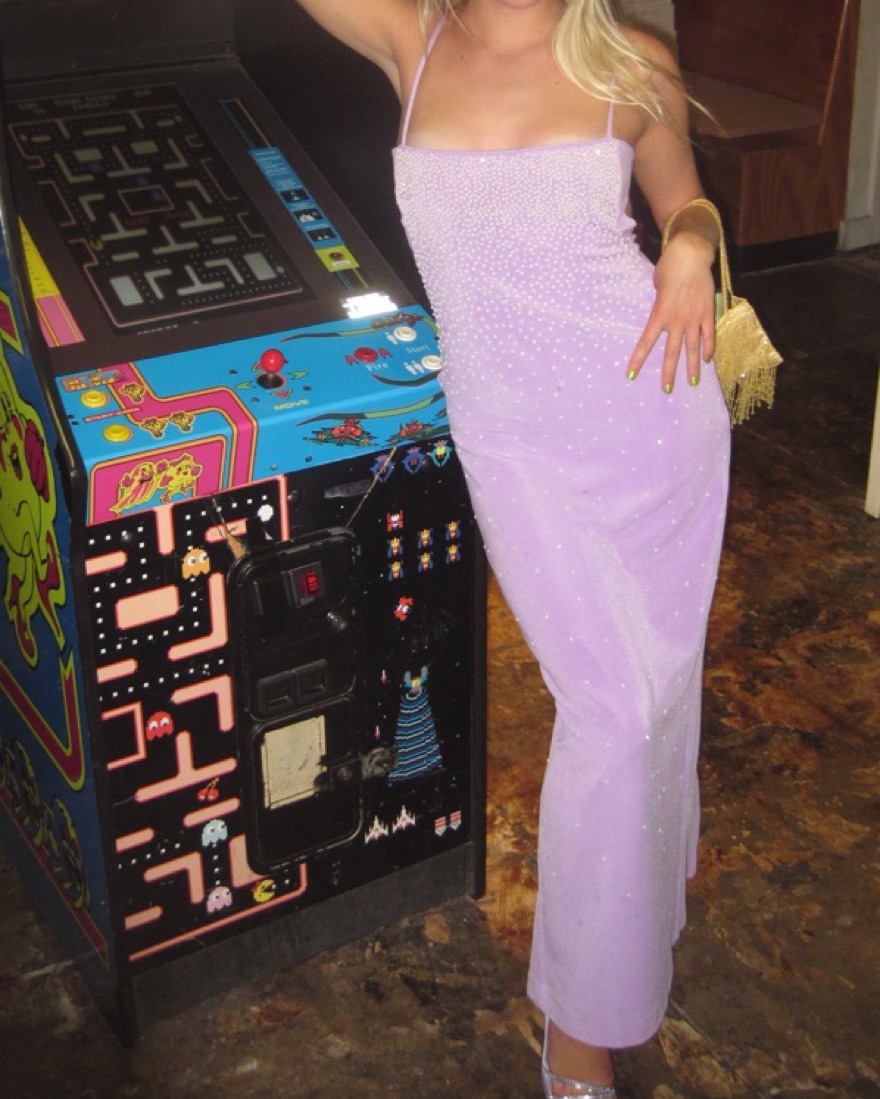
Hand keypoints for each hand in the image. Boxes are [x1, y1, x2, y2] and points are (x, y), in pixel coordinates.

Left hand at [627, 231, 715, 391]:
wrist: (690, 254)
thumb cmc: (669, 268)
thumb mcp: (657, 288)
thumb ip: (660, 304)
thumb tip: (665, 312)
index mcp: (659, 314)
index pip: (646, 343)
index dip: (638, 360)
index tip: (631, 375)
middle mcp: (676, 320)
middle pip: (671, 353)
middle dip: (668, 373)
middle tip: (666, 390)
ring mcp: (694, 318)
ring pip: (693, 349)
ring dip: (691, 367)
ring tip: (691, 383)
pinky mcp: (707, 313)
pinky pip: (708, 335)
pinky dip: (708, 348)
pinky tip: (707, 359)